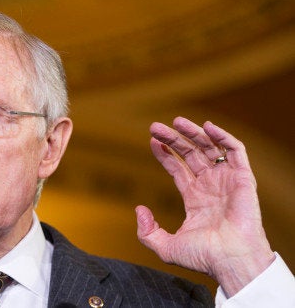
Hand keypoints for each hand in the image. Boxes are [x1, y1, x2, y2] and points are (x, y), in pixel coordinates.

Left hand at [135, 116, 274, 296]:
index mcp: (195, 199)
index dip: (165, 154)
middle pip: (191, 154)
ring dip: (194, 132)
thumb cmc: (204, 258)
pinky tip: (207, 127)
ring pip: (210, 148)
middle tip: (155, 126)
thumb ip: (147, 232)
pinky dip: (223, 137)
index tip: (152, 140)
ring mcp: (227, 181)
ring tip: (176, 121)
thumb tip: (138, 209)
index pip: (178, 169)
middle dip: (174, 139)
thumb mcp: (166, 247)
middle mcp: (211, 187)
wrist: (231, 260)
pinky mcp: (243, 178)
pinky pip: (236, 151)